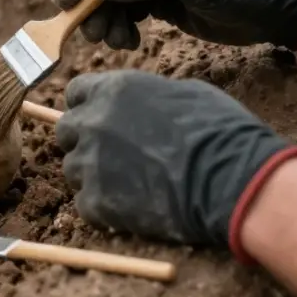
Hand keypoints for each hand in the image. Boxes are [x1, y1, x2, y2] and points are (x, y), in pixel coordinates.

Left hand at [55, 69, 296, 255]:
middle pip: (65, 131)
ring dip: (93, 175)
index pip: (75, 93)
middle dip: (83, 140)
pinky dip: (103, 207)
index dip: (88, 106)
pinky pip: (84, 204)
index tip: (101, 118)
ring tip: (129, 184)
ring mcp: (92, 163)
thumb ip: (146, 96)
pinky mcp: (97, 202)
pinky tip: (131, 207)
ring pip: (73, 169)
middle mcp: (94, 122)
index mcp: (114, 89)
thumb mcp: (184, 93)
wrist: (231, 179)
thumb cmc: (220, 130)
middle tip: (112, 154)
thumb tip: (139, 104)